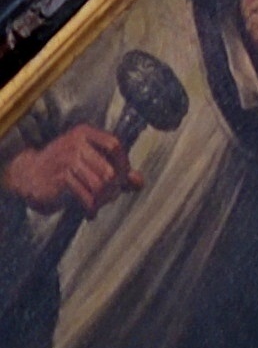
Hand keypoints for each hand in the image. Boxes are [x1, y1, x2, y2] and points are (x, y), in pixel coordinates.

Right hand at [4, 124, 134, 215]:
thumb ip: (115, 168)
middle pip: (110, 168)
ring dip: (104, 199)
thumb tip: (140, 182)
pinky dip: (92, 207)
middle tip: (112, 197)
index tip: (123, 178)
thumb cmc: (62, 166)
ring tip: (101, 205)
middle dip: (115, 187)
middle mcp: (76, 144)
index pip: (114, 144)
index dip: (123, 163)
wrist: (27, 175)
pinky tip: (90, 213)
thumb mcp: (88, 160)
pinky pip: (85, 195)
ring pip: (100, 183)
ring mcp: (67, 160)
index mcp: (85, 133)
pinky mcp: (60, 179)